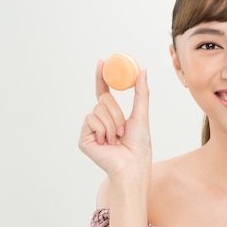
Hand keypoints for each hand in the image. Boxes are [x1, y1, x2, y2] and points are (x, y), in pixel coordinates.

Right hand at [78, 60, 151, 177]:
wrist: (132, 165)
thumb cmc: (139, 145)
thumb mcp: (141, 114)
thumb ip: (141, 92)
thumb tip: (143, 70)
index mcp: (111, 115)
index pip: (104, 91)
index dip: (102, 76)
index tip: (102, 61)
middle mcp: (99, 120)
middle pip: (103, 100)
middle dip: (117, 113)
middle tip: (123, 131)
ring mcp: (90, 129)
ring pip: (98, 110)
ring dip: (112, 124)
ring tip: (116, 139)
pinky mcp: (83, 138)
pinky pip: (91, 120)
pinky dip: (103, 130)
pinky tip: (106, 143)